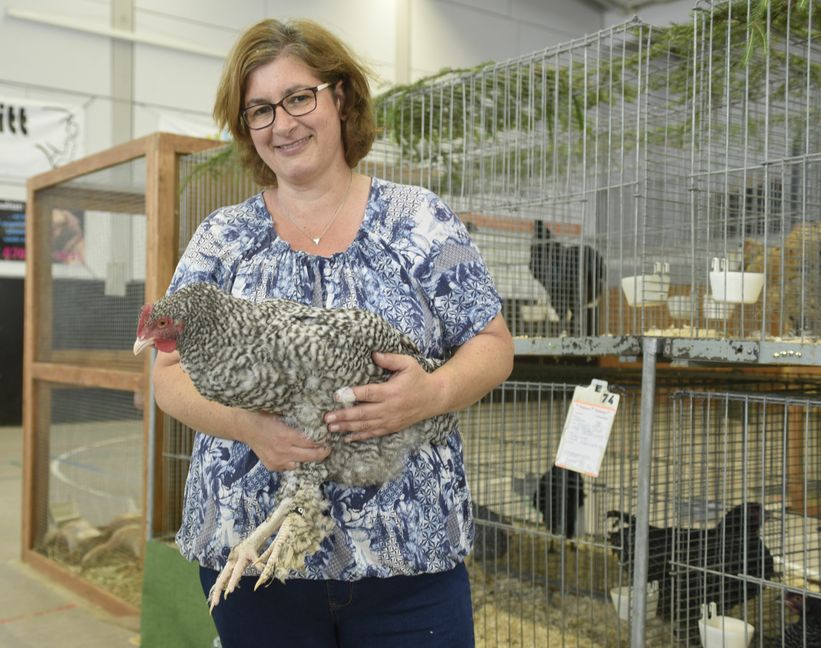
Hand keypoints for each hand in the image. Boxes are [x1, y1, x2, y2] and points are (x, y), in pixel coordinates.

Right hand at [240, 410, 329, 470]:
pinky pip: (288, 467)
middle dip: (321, 453)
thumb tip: (317, 421)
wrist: (245, 427)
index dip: (322, 442)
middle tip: (327, 449)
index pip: (311, 443)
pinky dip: (293, 461)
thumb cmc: (264, 417)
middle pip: (309, 456)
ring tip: (311, 451)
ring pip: (300, 464)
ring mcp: (277, 461)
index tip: (328, 440)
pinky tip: (293, 454)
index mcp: (286, 436)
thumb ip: (298, 421)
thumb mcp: (282, 415)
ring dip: (306, 458)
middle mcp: (283, 451)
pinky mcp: (272, 466)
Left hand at [324, 352, 441, 441]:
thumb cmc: (418, 378)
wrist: (434, 398)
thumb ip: (390, 359)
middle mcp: (389, 408)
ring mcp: (390, 420)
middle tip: (327, 418)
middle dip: (343, 416)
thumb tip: (373, 354)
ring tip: (331, 428)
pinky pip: (373, 433)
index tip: (336, 395)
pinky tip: (346, 438)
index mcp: (391, 391)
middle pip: (362, 413)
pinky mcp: (391, 427)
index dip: (352, 394)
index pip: (368, 393)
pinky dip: (359, 437)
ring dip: (347, 427)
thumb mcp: (408, 364)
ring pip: (365, 426)